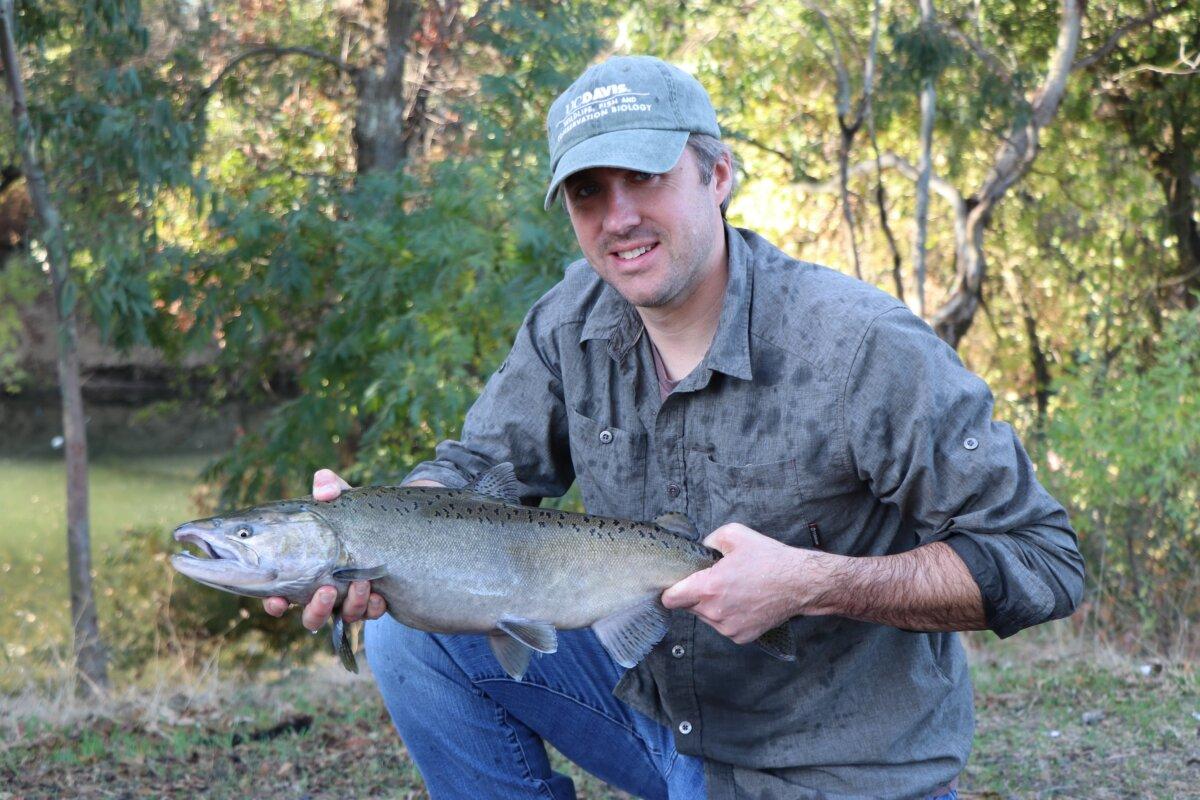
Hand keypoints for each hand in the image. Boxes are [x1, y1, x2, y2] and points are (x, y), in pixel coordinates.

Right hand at [261, 468, 387, 629]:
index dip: (274, 604)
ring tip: (361, 583)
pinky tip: (380, 596)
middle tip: (326, 591)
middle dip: (316, 610)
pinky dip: (373, 607)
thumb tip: (323, 486)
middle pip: (311, 617)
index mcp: (306, 571)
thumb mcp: (341, 498)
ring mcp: (350, 599)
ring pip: (344, 617)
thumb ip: (329, 488)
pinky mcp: (373, 601)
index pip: (281, 596)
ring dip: (351, 605)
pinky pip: (372, 613)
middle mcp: (325, 590)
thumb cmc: (353, 514)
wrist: (393, 522)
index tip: (277, 601)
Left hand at [661, 523, 817, 643]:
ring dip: (711, 605)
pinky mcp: (740, 637)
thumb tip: (700, 550)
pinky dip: (727, 615)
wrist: (800, 583)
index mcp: (708, 588)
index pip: (670, 599)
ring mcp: (728, 628)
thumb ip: (708, 541)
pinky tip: (743, 601)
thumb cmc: (769, 559)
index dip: (671, 589)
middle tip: (714, 579)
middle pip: (688, 607)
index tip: (678, 583)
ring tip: (733, 589)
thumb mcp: (733, 534)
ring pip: (706, 617)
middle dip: (695, 594)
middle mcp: (715, 613)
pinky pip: (723, 626)